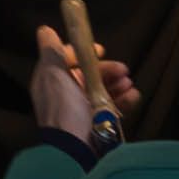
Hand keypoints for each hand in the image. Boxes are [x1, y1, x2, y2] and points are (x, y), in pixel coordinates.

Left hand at [28, 18, 140, 142]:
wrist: (76, 147)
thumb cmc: (64, 108)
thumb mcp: (53, 73)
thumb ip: (52, 51)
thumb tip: (44, 30)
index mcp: (54, 81)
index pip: (68, 60)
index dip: (83, 52)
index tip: (100, 50)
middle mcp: (67, 94)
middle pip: (90, 74)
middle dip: (108, 69)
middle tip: (123, 69)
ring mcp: (83, 110)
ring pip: (104, 89)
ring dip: (119, 83)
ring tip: (129, 84)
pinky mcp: (98, 123)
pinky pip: (114, 107)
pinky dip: (125, 100)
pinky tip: (133, 97)